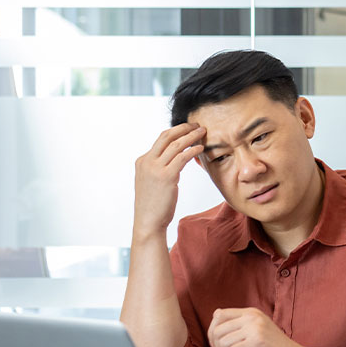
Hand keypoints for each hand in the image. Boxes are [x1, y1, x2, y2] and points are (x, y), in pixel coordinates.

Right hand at [133, 123, 205, 237]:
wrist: (148, 222)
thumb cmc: (154, 205)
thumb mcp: (152, 181)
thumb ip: (159, 168)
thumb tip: (175, 159)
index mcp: (142, 161)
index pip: (161, 139)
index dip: (176, 131)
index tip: (188, 128)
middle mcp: (147, 161)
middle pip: (167, 136)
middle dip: (183, 128)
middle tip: (197, 125)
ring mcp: (155, 168)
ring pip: (176, 144)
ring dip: (192, 136)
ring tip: (203, 132)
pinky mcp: (166, 176)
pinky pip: (182, 157)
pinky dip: (193, 150)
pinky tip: (201, 149)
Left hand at [208, 308, 310, 346]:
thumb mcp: (256, 330)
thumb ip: (238, 324)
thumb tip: (215, 316)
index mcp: (251, 312)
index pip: (219, 315)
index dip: (213, 332)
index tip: (220, 344)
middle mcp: (252, 317)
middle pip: (218, 331)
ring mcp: (255, 328)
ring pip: (223, 343)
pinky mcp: (257, 342)